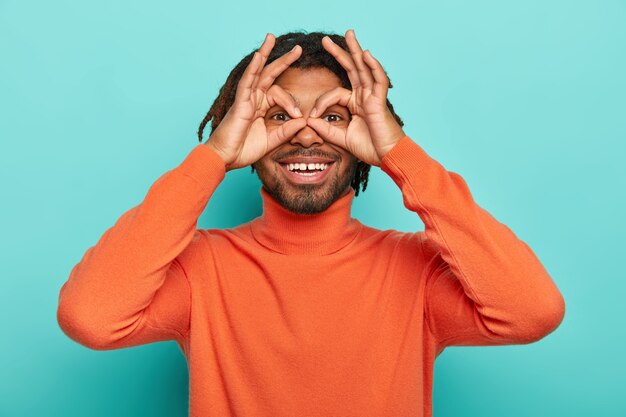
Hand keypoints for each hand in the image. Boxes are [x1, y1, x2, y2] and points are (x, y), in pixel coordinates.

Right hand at [205, 33, 306, 170]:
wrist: (226, 158)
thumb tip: (303, 121)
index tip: (299, 117)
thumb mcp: (272, 140)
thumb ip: (286, 130)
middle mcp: (253, 98)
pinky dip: (253, 68)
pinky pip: (247, 81)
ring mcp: (246, 98)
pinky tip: (259, 55)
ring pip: (257, 71)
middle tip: (298, 48)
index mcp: (260, 106)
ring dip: (265, 53)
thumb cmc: (243, 150)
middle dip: (283, 60)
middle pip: (269, 74)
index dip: (292, 103)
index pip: (280, 94)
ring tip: (272, 37)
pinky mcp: (240, 102)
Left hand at [306, 29, 405, 166]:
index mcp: (356, 103)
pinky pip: (378, 80)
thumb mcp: (341, 138)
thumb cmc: (370, 147)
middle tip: (325, 39)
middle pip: (351, 69)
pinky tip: (366, 54)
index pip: (334, 93)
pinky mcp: (380, 101)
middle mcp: (364, 96)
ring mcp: (373, 97)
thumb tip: (308, 121)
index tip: (311, 117)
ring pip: (364, 68)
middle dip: (340, 53)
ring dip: (356, 50)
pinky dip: (373, 66)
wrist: (387, 156)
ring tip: (349, 34)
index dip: (320, 103)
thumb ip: (326, 129)